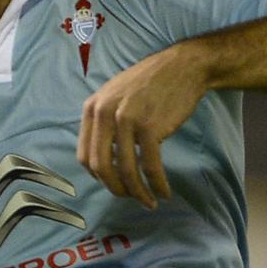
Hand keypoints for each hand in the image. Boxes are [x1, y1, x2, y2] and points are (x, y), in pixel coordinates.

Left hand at [77, 42, 209, 207]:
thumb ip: (104, 123)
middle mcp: (104, 113)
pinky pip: (150, 166)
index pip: (84, 155)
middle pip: (101, 167)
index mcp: (92, 108)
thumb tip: (103, 160)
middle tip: (129, 197)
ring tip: (149, 201)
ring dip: (138, 192)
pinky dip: (157, 184)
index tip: (112, 184)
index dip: (98, 177)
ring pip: (126, 170)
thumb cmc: (150, 84)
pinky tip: (164, 192)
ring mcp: (126, 120)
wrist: (182, 66)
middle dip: (115, 189)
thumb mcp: (115, 96)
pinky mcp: (150, 127)